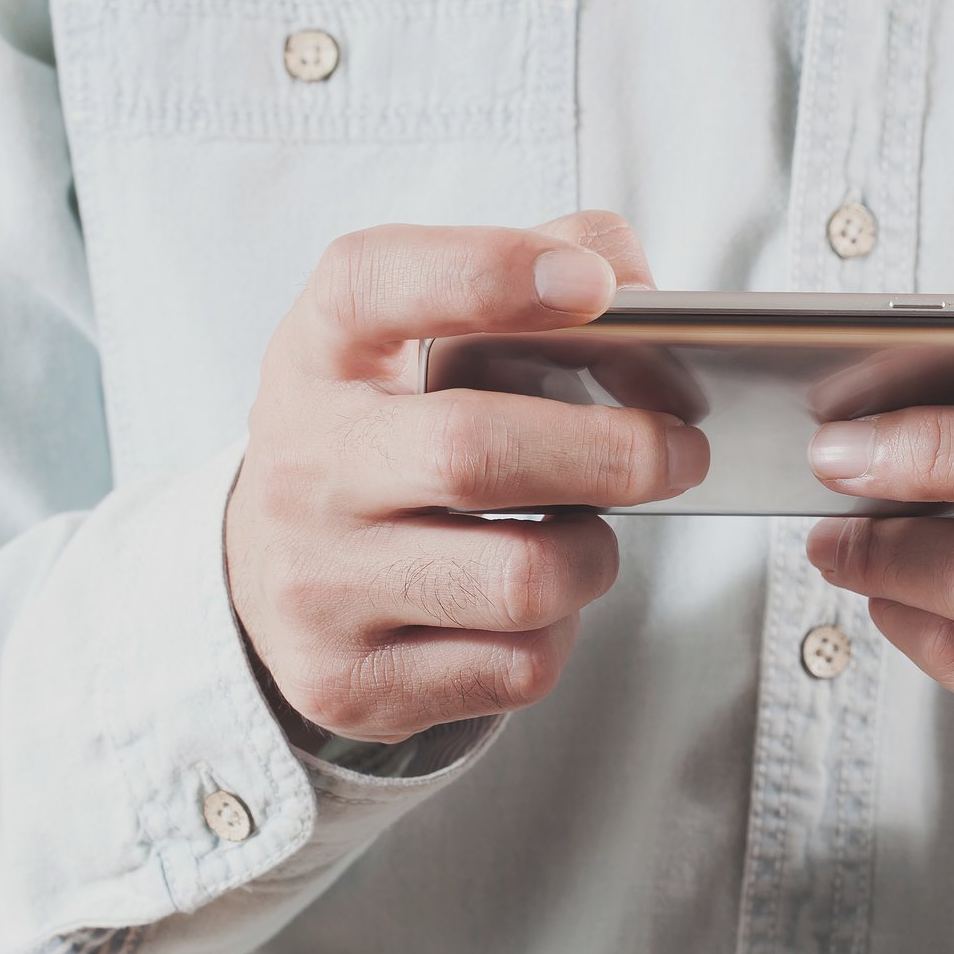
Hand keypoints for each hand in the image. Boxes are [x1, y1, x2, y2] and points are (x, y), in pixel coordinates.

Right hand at [226, 212, 707, 742]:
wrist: (272, 576)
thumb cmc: (387, 432)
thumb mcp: (414, 337)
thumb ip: (526, 281)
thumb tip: (632, 284)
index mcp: (319, 350)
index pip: (377, 283)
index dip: (489, 271)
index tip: (592, 286)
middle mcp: (302, 464)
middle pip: (475, 452)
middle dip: (614, 452)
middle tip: (681, 450)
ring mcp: (315, 584)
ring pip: (520, 580)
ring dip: (593, 557)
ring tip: (589, 533)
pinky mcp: (348, 682)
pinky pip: (514, 667)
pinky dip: (556, 635)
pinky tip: (534, 605)